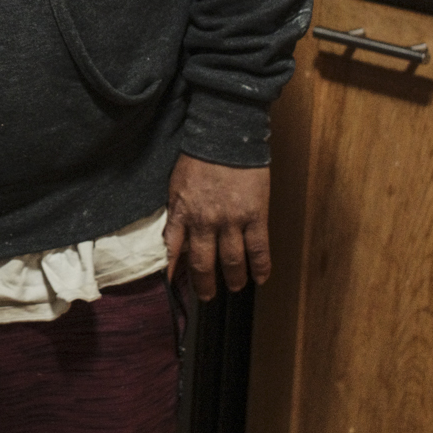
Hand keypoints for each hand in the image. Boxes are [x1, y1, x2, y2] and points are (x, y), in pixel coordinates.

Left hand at [163, 155, 270, 301]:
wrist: (226, 136)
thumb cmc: (199, 158)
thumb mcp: (177, 185)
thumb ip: (177, 213)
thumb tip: (175, 238)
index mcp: (183, 212)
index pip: (172, 250)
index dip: (172, 272)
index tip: (172, 287)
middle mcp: (205, 221)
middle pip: (203, 264)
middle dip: (205, 285)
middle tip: (207, 296)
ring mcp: (232, 220)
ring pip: (232, 261)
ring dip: (234, 278)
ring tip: (234, 287)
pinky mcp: (255, 215)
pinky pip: (259, 249)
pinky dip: (260, 267)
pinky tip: (260, 278)